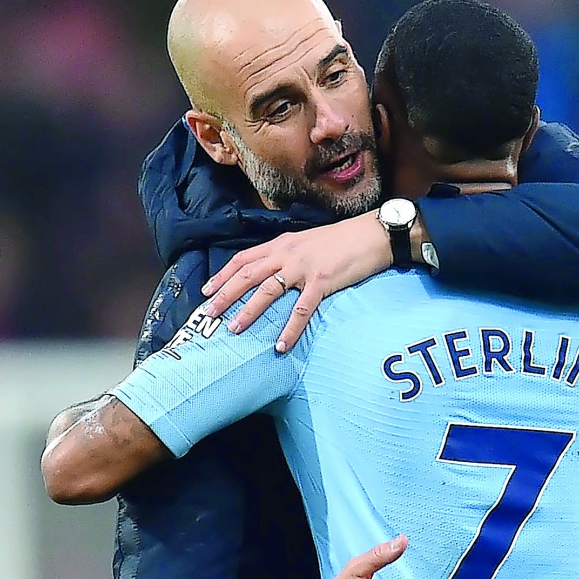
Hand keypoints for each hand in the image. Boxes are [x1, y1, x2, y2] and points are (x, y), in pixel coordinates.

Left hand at [200, 213, 391, 351]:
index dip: (222, 275)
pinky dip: (290, 329)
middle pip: (247, 275)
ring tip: (234, 329)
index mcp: (281, 244)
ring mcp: (303, 268)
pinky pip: (301, 309)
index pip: (243, 259)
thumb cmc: (342, 240)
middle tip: (209, 313)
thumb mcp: (308, 242)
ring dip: (249, 312)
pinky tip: (282, 344)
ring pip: (267, 292)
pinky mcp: (321, 282)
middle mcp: (286, 254)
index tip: (207, 291)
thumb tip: (274, 271)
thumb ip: (289, 255)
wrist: (371, 234)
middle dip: (225, 295)